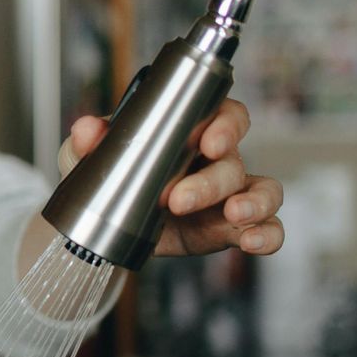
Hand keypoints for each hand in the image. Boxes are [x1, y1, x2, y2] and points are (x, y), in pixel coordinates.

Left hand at [59, 97, 285, 256]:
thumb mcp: (90, 157)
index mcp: (191, 135)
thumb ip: (88, 141)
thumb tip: (87, 128)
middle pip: (232, 162)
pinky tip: (252, 241)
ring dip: (254, 202)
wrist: (109, 228)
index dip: (226, 125)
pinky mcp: (230, 228)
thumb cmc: (112, 179)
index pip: (224, 115)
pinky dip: (268, 234)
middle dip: (210, 181)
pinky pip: (269, 227)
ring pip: (264, 191)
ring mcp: (230, 196)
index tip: (208, 141)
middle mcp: (217, 162)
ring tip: (234, 215)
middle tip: (179, 199)